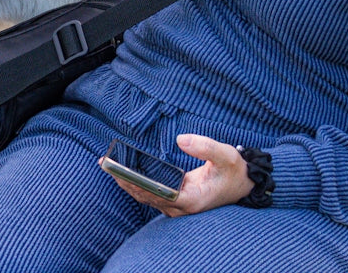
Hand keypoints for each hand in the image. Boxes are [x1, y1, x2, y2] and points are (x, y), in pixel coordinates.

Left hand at [100, 134, 253, 215]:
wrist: (242, 183)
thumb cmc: (234, 171)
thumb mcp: (226, 155)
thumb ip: (206, 147)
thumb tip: (182, 139)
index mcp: (193, 199)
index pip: (160, 194)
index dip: (140, 185)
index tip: (122, 175)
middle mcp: (182, 207)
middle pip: (147, 196)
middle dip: (126, 181)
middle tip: (106, 164)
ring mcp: (177, 205)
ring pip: (146, 196)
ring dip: (127, 182)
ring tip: (108, 165)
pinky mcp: (174, 199)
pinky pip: (150, 193)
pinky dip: (135, 182)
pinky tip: (122, 170)